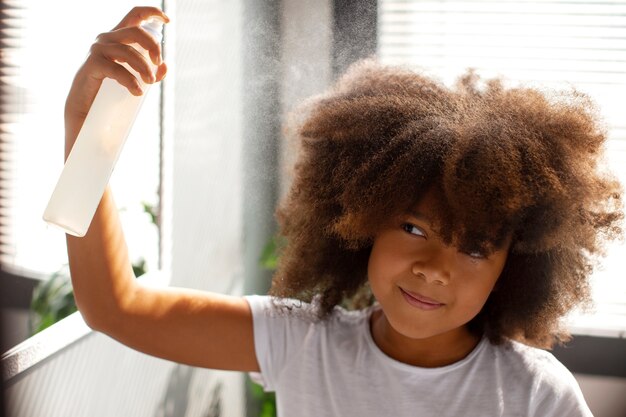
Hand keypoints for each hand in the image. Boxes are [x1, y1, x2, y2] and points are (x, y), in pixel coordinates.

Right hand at [64, 7, 168, 151]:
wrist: (85, 109)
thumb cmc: (110, 92)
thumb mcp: (136, 78)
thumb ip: (152, 71)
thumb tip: (165, 67)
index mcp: (119, 38)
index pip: (134, 15)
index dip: (152, 12)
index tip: (167, 20)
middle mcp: (107, 39)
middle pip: (136, 31)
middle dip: (153, 46)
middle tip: (158, 64)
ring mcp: (98, 50)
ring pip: (128, 51)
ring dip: (144, 68)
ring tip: (149, 82)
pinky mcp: (92, 64)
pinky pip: (116, 69)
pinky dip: (130, 80)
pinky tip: (137, 91)